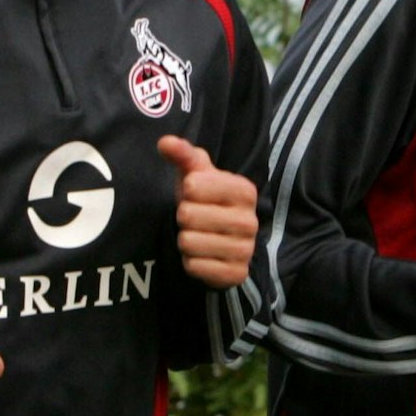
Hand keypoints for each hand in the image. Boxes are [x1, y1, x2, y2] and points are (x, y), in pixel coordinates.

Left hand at [159, 135, 258, 288]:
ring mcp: (246, 249)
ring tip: (198, 236)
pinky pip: (194, 266)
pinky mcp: (237, 273)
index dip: (186, 190)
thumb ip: (183, 154)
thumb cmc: (206, 201)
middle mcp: (250, 220)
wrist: (221, 240)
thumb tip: (165, 142)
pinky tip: (202, 255)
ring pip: (188, 242)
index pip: (193, 186)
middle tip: (195, 219)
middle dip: (183, 218)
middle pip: (187, 215)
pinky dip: (191, 262)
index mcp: (244, 190)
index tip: (196, 195)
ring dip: (185, 240)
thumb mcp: (196, 175)